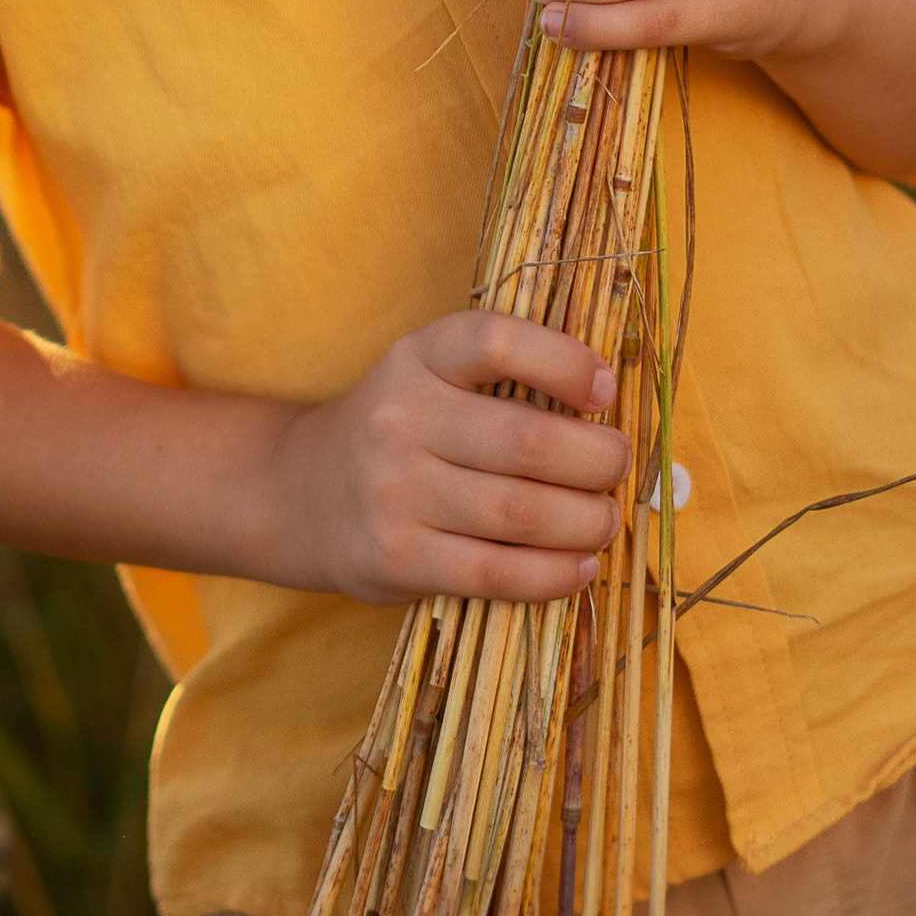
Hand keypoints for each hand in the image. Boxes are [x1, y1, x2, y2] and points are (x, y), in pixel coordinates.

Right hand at [263, 311, 628, 605]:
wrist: (297, 494)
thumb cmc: (397, 432)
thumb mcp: (428, 378)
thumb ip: (503, 384)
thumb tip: (613, 416)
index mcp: (418, 357)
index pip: (495, 341)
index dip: (564, 362)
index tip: (605, 392)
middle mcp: (401, 416)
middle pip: (529, 441)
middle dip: (599, 461)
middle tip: (618, 469)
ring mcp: (395, 490)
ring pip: (522, 511)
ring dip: (588, 522)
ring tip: (604, 521)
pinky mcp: (396, 557)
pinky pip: (496, 571)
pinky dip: (554, 574)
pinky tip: (580, 567)